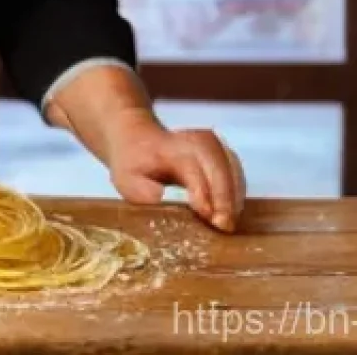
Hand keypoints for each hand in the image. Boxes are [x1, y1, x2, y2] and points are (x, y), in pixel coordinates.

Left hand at [105, 109, 245, 231]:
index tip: (207, 215)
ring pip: (231, 166)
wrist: (138, 139)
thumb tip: (162, 199)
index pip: (192, 167)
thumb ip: (143, 191)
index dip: (202, 192)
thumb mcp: (127, 180)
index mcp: (169, 147)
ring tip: (228, 222)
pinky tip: (231, 210)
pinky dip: (236, 191)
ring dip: (234, 195)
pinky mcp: (220, 151)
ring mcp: (210, 143)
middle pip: (218, 164)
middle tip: (224, 225)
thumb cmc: (134, 165)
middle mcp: (193, 141)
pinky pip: (235, 169)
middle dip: (224, 196)